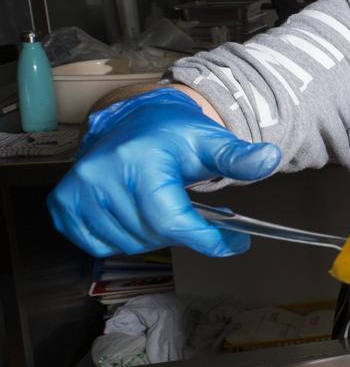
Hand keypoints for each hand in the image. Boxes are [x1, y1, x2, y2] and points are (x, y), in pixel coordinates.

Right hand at [47, 88, 281, 257]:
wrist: (135, 121)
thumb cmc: (174, 134)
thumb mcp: (212, 141)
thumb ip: (238, 157)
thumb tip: (269, 158)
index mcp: (138, 160)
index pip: (173, 219)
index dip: (207, 239)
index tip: (232, 244)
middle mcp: (100, 174)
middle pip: (152, 234)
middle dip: (183, 233)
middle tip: (198, 219)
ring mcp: (77, 191)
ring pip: (127, 243)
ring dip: (153, 236)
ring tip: (165, 209)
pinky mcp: (63, 204)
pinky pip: (98, 245)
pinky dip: (122, 239)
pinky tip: (137, 215)